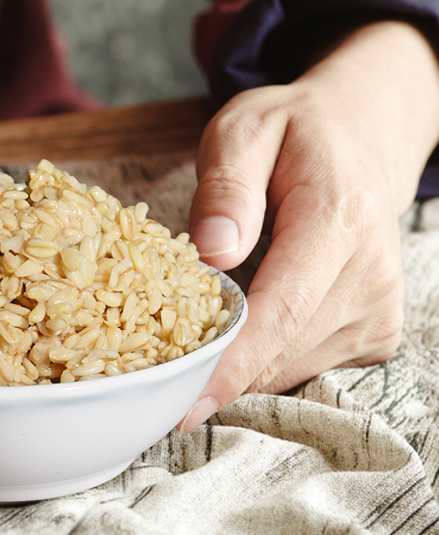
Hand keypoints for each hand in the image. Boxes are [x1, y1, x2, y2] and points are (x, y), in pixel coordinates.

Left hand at [180, 21, 438, 431]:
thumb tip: (213, 252)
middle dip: (217, 374)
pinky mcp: (374, 330)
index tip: (184, 402)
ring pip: (291, 367)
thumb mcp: (244, 132)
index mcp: (339, 220)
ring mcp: (378, 308)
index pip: (282, 310)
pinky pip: (304, 365)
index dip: (231, 363)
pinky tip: (236, 335)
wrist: (360, 138)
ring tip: (190, 347)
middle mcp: (371, 275)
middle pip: (284, 350)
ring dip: (237, 368)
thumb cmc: (295, 132)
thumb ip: (227, 188)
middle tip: (157, 378)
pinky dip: (262, 361)